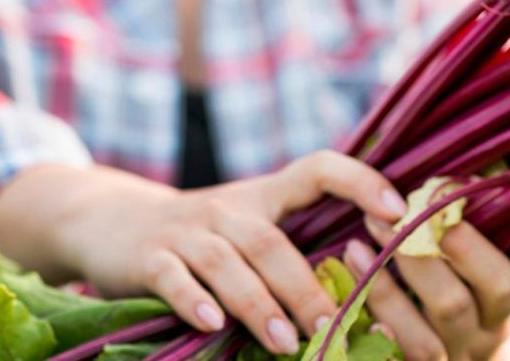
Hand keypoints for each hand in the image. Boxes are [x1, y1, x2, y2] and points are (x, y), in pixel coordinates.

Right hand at [0, 152, 407, 355]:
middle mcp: (228, 208)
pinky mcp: (148, 257)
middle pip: (272, 240)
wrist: (111, 222)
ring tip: (286, 342)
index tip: (398, 211)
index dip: (360, 180)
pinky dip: (193, 300)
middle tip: (334, 325)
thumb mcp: (248, 227)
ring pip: (228, 262)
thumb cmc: (203, 237)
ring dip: (259, 303)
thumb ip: (296, 249)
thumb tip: (374, 295)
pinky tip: (212, 324)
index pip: (318, 168)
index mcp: (263, 196)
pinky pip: (174, 277)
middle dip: (305, 286)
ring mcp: (186, 231)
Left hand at [346, 217, 509, 360]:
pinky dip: (363, 320)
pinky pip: (384, 355)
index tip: (432, 201)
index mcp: (495, 312)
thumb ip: (465, 231)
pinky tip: (345, 288)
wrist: (452, 355)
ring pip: (420, 341)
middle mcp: (473, 343)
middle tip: (382, 217)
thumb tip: (454, 178)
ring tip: (353, 247)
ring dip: (384, 291)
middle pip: (452, 306)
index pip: (501, 284)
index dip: (469, 245)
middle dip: (416, 257)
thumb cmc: (459, 295)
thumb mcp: (474, 272)